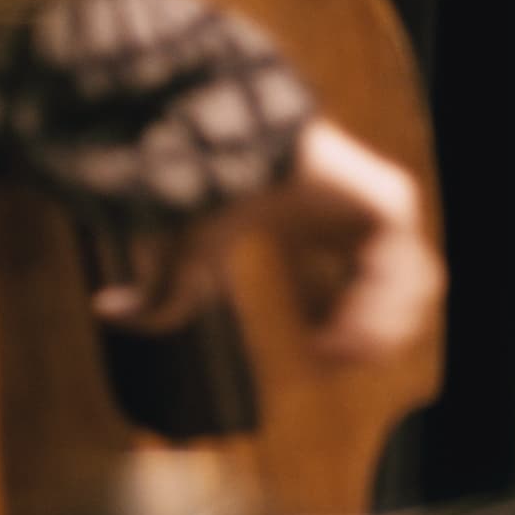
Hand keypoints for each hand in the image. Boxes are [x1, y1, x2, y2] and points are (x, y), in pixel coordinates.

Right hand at [90, 117, 443, 360]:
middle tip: (328, 364)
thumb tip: (106, 310)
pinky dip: (380, 311)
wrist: (216, 150)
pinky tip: (345, 338)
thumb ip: (164, 293)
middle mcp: (356, 210)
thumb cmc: (197, 189)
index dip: (343, 327)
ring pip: (408, 286)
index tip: (313, 358)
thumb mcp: (185, 254)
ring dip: (376, 330)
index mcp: (319, 217)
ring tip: (335, 357)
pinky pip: (405, 271)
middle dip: (368, 334)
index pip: (356, 283)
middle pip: (393, 289)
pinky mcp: (392, 201)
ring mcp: (380, 203)